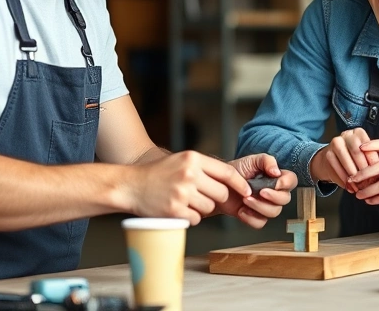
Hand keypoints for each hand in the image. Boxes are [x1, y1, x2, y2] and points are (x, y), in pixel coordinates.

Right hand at [129, 151, 249, 224]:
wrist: (131, 185)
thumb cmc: (158, 174)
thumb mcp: (182, 161)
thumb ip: (204, 168)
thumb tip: (233, 181)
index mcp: (193, 159)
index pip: (227, 173)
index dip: (240, 184)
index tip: (247, 191)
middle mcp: (189, 174)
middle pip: (221, 194)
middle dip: (216, 199)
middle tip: (202, 197)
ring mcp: (182, 193)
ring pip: (209, 208)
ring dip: (201, 209)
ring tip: (185, 201)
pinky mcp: (175, 210)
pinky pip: (196, 219)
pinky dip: (190, 217)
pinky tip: (178, 209)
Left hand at [222, 154, 296, 227]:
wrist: (219, 183)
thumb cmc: (237, 170)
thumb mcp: (252, 160)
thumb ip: (266, 161)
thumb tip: (277, 171)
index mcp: (276, 178)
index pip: (291, 181)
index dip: (287, 183)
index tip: (276, 182)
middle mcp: (274, 193)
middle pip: (285, 199)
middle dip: (273, 197)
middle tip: (260, 192)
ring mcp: (265, 206)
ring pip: (274, 212)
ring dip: (260, 206)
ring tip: (245, 199)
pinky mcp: (254, 216)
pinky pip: (260, 223)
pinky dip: (251, 218)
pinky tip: (242, 210)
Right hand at [309, 128, 378, 192]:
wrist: (333, 159)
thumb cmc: (355, 158)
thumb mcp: (366, 156)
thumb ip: (374, 161)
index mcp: (359, 132)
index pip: (369, 146)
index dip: (374, 162)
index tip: (378, 174)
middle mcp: (347, 134)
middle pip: (357, 151)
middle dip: (363, 169)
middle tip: (369, 182)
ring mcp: (335, 143)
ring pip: (346, 159)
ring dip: (354, 175)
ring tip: (360, 186)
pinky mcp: (327, 153)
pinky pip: (337, 167)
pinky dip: (344, 179)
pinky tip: (350, 186)